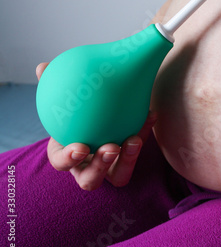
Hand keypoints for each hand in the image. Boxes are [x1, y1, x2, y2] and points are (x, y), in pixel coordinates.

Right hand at [36, 62, 156, 190]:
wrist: (100, 113)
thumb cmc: (75, 110)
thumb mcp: (65, 99)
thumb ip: (53, 85)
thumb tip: (42, 67)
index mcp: (65, 154)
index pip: (60, 162)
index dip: (68, 158)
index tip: (80, 147)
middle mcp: (86, 167)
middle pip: (90, 179)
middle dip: (99, 167)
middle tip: (111, 147)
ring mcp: (109, 169)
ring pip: (119, 176)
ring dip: (127, 160)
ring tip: (134, 139)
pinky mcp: (129, 162)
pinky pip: (137, 154)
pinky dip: (143, 135)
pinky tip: (150, 114)